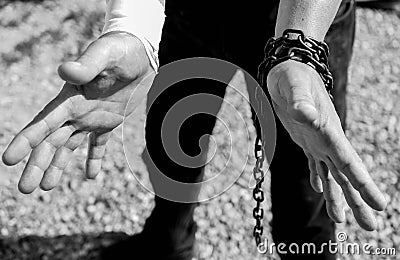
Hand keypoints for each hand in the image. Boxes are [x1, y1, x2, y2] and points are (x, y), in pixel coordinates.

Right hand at [2, 32, 153, 192]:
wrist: (140, 52)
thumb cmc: (120, 49)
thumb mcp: (104, 55)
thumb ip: (86, 66)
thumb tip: (64, 70)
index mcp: (71, 97)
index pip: (44, 122)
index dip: (26, 141)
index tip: (9, 159)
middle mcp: (76, 110)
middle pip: (51, 142)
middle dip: (37, 164)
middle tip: (25, 189)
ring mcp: (92, 117)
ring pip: (69, 146)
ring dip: (57, 166)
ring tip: (46, 187)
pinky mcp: (110, 121)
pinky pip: (98, 144)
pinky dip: (94, 159)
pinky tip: (91, 176)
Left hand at [267, 60, 386, 230]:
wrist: (288, 69)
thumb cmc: (292, 75)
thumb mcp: (294, 87)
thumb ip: (301, 102)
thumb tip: (307, 117)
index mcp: (329, 131)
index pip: (349, 162)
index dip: (364, 184)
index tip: (381, 206)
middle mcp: (327, 140)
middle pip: (346, 175)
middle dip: (359, 200)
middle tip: (372, 228)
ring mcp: (317, 141)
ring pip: (332, 175)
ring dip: (338, 197)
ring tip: (342, 221)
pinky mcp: (305, 140)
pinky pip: (315, 164)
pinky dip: (318, 178)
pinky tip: (319, 189)